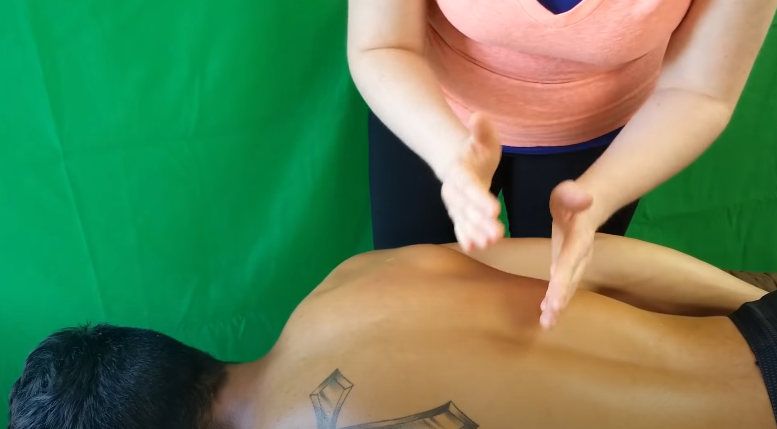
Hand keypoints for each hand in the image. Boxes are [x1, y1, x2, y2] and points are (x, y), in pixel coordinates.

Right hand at [440, 113, 503, 251]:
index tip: (495, 210)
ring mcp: (455, 205)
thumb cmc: (475, 151)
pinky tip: (474, 247)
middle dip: (481, 223)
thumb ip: (481, 130)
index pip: (471, 188)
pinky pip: (461, 227)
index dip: (481, 200)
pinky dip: (466, 237)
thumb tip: (478, 116)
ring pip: (464, 221)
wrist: (457, 162)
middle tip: (497, 235)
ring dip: (475, 233)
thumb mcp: (482, 138)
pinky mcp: (459, 215)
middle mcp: (455, 191)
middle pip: (467, 209)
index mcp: (461, 173)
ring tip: (488, 244)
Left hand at [541, 180, 598, 327]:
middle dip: (560, 301)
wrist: (589, 204)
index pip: (569, 262)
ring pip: (569, 287)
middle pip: (570, 280)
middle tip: (548, 320)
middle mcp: (581, 254)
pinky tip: (547, 313)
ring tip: (547, 323)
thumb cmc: (573, 197)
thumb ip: (574, 195)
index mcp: (578, 238)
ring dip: (558, 306)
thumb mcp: (569, 191)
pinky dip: (557, 299)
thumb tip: (585, 199)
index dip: (562, 282)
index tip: (555, 301)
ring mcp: (577, 262)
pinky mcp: (570, 265)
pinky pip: (565, 285)